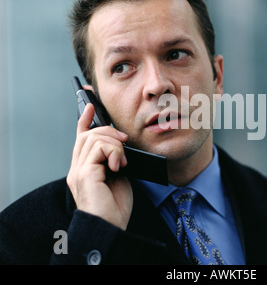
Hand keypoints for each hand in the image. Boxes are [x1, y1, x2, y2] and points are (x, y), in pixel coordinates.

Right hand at [66, 103, 132, 229]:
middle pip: (88, 134)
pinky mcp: (84, 174)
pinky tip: (119, 166)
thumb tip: (120, 145)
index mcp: (84, 168)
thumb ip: (114, 160)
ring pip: (94, 138)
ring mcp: (78, 171)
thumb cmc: (115, 206)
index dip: (84, 120)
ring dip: (114, 144)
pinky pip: (98, 148)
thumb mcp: (118, 177)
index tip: (90, 105)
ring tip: (123, 161)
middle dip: (109, 131)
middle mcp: (77, 168)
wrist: (111, 226)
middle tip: (124, 141)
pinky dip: (113, 152)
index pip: (80, 138)